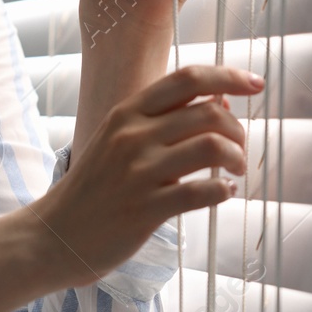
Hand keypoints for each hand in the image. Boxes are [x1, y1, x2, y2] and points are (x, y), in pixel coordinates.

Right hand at [24, 64, 262, 288]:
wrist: (56, 234)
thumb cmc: (94, 186)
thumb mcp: (118, 140)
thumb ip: (163, 120)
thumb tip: (221, 103)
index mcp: (127, 113)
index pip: (187, 79)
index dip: (228, 77)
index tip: (255, 83)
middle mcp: (132, 136)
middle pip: (208, 113)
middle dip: (237, 130)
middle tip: (239, 149)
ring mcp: (139, 172)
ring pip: (211, 148)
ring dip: (236, 157)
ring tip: (235, 171)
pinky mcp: (147, 209)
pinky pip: (203, 192)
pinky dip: (223, 190)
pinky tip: (223, 193)